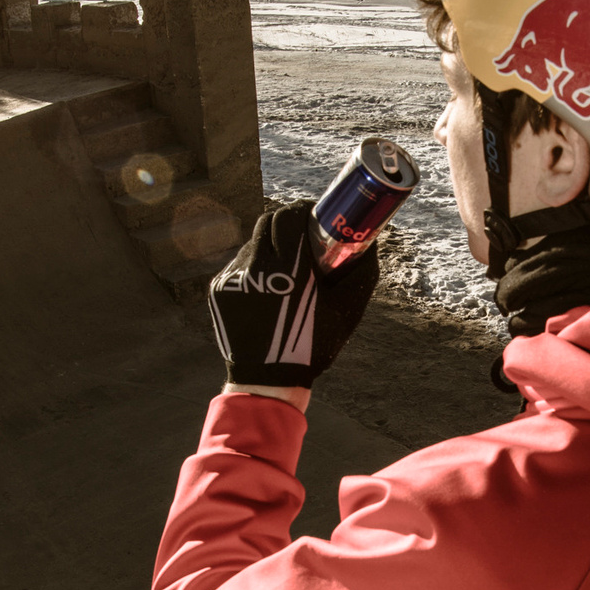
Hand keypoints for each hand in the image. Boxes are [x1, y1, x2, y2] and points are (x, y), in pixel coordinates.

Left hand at [207, 203, 377, 389]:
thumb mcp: (348, 311)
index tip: (316, 213)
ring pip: (253, 242)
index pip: (290, 217)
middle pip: (268, 222)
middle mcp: (254, 268)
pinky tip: (269, 286)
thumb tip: (371, 240)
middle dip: (287, 222)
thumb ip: (362, 271)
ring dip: (271, 244)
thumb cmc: (314, 346)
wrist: (268, 380)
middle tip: (304, 232)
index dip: (304, 209)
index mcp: (287, 270)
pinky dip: (255, 267)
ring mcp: (232, 277)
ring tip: (287, 265)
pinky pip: (240, 264)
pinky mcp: (218, 288)